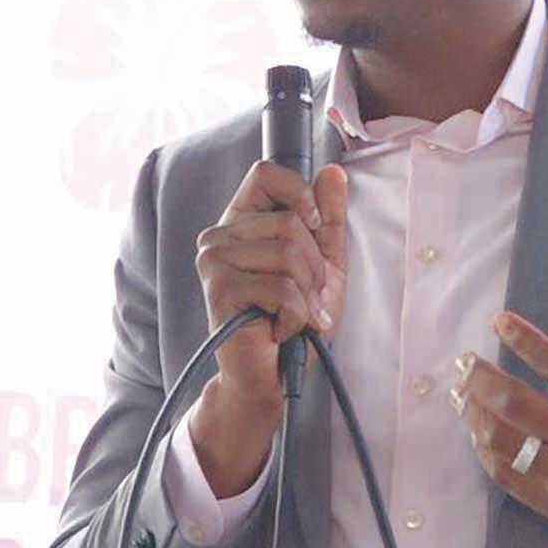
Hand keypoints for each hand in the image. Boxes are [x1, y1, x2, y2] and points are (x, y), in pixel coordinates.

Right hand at [189, 159, 347, 495]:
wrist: (276, 376)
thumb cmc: (295, 318)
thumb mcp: (324, 261)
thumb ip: (328, 217)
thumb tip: (333, 172)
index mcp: (242, 221)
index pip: (266, 173)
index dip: (299, 194)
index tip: (313, 226)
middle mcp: (219, 235)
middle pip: (290, 221)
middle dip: (314, 266)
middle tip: (305, 297)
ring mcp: (214, 262)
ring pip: (289, 253)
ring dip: (307, 293)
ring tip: (294, 314)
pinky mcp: (220, 291)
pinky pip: (282, 288)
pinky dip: (296, 314)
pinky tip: (280, 329)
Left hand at [450, 297, 547, 547]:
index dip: (525, 341)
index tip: (499, 321)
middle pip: (518, 404)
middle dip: (482, 377)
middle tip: (464, 360)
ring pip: (505, 442)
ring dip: (475, 413)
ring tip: (462, 393)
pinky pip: (509, 478)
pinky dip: (485, 452)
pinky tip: (477, 432)